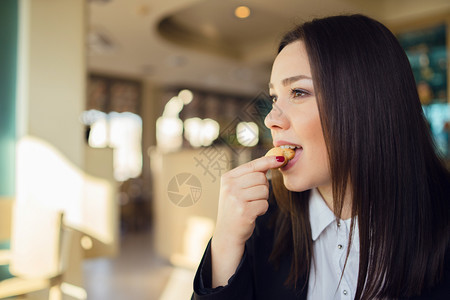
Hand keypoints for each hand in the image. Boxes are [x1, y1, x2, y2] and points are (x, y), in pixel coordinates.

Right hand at [210, 155, 285, 286]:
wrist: (227, 233)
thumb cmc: (235, 208)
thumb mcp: (236, 189)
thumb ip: (250, 175)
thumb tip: (273, 160)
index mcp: (227, 178)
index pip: (252, 165)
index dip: (268, 161)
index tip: (281, 158)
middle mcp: (230, 187)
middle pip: (261, 178)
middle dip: (263, 187)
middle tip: (253, 197)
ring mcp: (236, 199)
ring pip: (264, 190)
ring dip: (262, 199)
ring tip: (251, 206)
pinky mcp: (244, 211)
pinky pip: (264, 204)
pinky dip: (262, 209)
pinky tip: (252, 213)